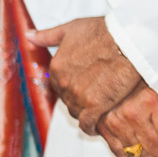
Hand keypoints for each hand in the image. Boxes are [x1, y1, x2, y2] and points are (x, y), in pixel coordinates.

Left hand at [30, 17, 142, 134]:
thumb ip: (47, 36)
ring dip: (85, 112)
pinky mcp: (95, 107)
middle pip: (68, 100)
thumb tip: (28, 35)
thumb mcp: (70, 29)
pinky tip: (95, 127)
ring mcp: (78, 97)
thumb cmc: (103, 31)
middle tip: (95, 95)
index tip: (84, 85)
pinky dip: (90, 127)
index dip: (72, 86)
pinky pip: (87, 124)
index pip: (59, 85)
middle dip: (79, 98)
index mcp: (56, 68)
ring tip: (98, 109)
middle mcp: (64, 84)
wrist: (129, 40)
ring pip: (77, 112)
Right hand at [96, 83, 157, 156]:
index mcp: (151, 102)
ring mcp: (115, 122)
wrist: (116, 73)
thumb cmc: (144, 80)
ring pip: (138, 154)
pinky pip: (120, 153)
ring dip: (146, 149)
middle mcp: (131, 113)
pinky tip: (135, 142)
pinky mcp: (102, 127)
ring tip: (149, 138)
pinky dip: (129, 152)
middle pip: (156, 149)